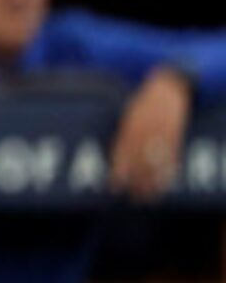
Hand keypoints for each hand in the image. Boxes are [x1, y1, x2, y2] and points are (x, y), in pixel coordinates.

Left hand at [112, 68, 191, 200]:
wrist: (167, 85)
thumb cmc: (142, 102)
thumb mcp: (127, 113)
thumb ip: (121, 133)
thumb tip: (107, 152)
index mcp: (131, 124)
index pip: (123, 150)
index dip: (119, 169)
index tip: (115, 186)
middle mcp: (146, 129)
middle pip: (139, 159)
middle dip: (136, 179)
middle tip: (132, 196)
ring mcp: (162, 132)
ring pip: (157, 160)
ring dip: (153, 179)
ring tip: (148, 196)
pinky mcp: (176, 134)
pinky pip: (172, 154)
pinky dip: (169, 169)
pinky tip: (166, 181)